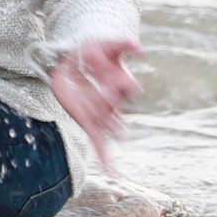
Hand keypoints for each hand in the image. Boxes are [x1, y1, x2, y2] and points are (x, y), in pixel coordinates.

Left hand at [49, 38, 141, 174]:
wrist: (77, 60)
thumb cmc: (94, 50)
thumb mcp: (104, 44)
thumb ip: (121, 44)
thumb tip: (139, 46)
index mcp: (119, 80)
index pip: (126, 85)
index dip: (125, 86)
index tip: (126, 86)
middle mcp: (114, 99)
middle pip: (114, 106)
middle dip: (112, 109)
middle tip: (112, 112)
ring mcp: (102, 112)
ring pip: (109, 125)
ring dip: (111, 133)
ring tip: (118, 139)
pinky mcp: (90, 121)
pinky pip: (99, 141)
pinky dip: (106, 157)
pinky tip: (113, 173)